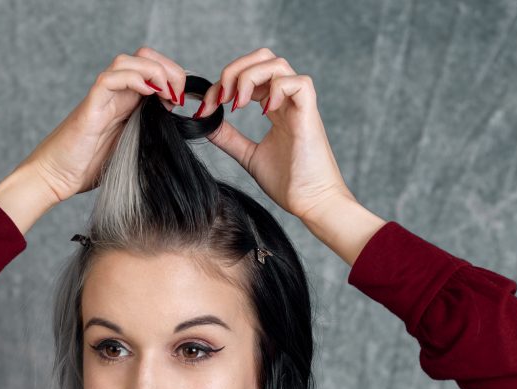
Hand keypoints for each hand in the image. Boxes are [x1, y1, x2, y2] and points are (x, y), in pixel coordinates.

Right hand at [18, 46, 184, 204]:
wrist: (54, 178)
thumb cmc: (88, 169)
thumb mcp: (131, 150)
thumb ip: (150, 135)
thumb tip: (177, 130)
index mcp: (126, 103)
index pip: (152, 70)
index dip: (172, 76)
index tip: (184, 100)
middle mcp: (114, 95)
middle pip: (143, 57)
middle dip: (168, 68)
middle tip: (179, 94)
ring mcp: (101, 98)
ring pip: (127, 61)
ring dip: (154, 70)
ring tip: (167, 92)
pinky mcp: (90, 107)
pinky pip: (109, 78)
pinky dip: (133, 78)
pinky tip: (148, 92)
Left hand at [193, 48, 356, 223]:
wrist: (311, 203)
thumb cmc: (289, 182)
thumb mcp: (249, 155)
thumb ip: (229, 138)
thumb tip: (205, 122)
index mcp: (274, 108)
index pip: (248, 76)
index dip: (223, 84)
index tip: (206, 107)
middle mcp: (287, 101)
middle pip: (263, 58)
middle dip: (235, 70)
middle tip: (221, 98)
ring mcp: (299, 105)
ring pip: (278, 64)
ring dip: (250, 77)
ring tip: (238, 103)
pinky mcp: (310, 114)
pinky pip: (298, 83)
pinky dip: (276, 88)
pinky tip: (263, 111)